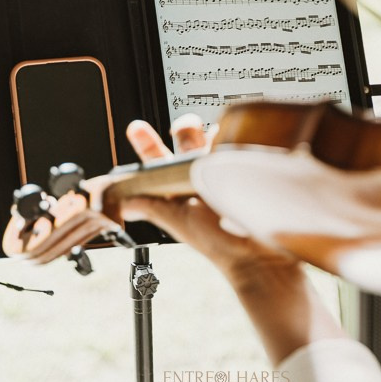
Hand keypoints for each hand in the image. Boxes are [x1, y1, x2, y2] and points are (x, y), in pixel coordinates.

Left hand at [120, 117, 298, 281]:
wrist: (257, 255)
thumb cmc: (218, 243)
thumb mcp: (179, 221)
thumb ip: (152, 207)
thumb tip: (123, 204)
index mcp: (178, 190)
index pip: (157, 161)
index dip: (146, 144)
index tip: (136, 129)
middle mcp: (200, 179)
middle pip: (187, 143)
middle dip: (185, 128)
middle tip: (187, 126)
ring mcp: (225, 174)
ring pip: (215, 141)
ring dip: (214, 134)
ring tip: (217, 136)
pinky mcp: (247, 172)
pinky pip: (241, 148)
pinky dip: (239, 141)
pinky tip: (239, 141)